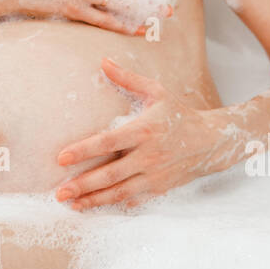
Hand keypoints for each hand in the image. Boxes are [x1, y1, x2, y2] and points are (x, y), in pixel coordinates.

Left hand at [54, 57, 226, 209]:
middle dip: (83, 184)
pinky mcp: (159, 188)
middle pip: (110, 174)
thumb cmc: (179, 114)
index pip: (108, 142)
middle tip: (59, 193)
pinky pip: (133, 200)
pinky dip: (113, 205)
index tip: (61, 158)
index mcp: (144, 130)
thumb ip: (128, 79)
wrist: (210, 141)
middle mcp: (148, 155)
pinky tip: (94, 207)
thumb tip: (103, 61)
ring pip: (119, 192)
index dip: (84, 151)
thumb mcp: (157, 92)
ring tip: (71, 204)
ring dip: (93, 199)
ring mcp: (154, 175)